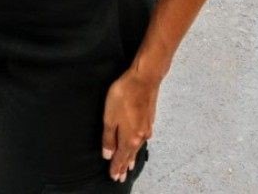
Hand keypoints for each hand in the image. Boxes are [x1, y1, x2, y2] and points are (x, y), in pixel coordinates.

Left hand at [100, 68, 159, 182]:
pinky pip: (142, 140)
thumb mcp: (110, 117)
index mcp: (129, 138)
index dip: (116, 168)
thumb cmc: (124, 96)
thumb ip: (109, 138)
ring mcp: (146, 129)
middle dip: (124, 166)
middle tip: (121, 178)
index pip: (121, 158)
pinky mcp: (149, 120)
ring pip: (137, 148)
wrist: (144, 79)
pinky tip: (137, 147)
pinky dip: (137, 148)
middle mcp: (140, 137)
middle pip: (130, 155)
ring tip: (129, 167)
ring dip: (132, 158)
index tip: (114, 177)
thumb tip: (108, 155)